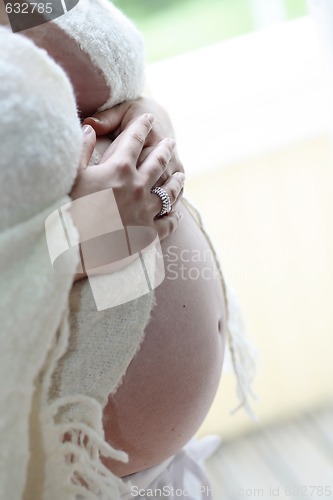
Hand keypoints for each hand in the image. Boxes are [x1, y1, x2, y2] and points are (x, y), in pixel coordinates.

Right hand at [71, 113, 184, 241]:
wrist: (74, 249)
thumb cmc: (66, 210)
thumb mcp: (72, 174)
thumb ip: (83, 148)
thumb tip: (90, 128)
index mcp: (119, 169)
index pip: (135, 139)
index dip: (142, 125)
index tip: (149, 118)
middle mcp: (138, 187)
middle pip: (158, 162)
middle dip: (165, 149)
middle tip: (171, 142)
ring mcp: (146, 211)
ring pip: (170, 191)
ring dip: (176, 181)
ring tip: (181, 175)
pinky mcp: (149, 234)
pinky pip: (169, 222)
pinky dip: (174, 216)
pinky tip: (176, 213)